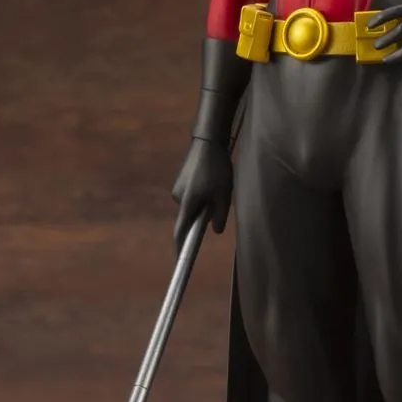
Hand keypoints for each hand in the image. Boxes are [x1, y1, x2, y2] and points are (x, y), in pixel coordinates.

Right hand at [171, 136, 233, 251]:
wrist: (207, 139)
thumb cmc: (217, 168)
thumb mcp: (224, 194)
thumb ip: (220, 215)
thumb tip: (215, 231)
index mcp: (187, 203)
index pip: (181, 232)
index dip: (180, 248)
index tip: (180, 262)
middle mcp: (178, 197)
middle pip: (190, 217)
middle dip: (203, 216)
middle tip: (220, 202)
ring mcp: (178, 187)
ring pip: (192, 204)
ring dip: (204, 202)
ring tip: (219, 185)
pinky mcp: (180, 179)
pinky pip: (191, 194)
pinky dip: (201, 194)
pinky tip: (212, 179)